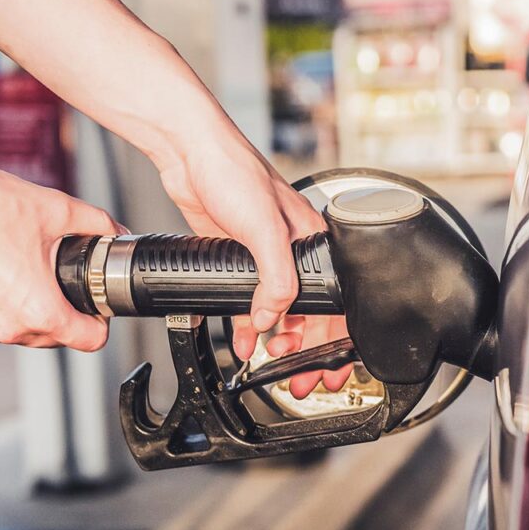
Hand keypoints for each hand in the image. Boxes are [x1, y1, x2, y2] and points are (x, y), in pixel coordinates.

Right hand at [0, 148, 124, 349]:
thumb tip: (116, 232)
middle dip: (62, 312)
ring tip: (20, 270)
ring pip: (13, 330)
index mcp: (37, 310)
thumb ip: (97, 225)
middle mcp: (2, 327)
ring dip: (23, 309)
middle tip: (58, 279)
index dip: (99, 322)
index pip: (89, 340)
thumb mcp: (57, 210)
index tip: (95, 306)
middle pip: (51, 336)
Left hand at [151, 106, 352, 397]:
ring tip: (270, 361)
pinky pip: (252, 299)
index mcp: (314, 239)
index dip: (336, 338)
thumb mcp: (265, 228)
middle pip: (312, 311)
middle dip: (306, 348)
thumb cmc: (234, 171)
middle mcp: (295, 248)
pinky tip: (244, 338)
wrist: (190, 153)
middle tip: (298, 376)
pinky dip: (250, 323)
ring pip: (282, 309)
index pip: (338, 299)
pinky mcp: (239, 255)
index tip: (328, 367)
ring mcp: (267, 254)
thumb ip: (276, 278)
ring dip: (278, 339)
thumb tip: (272, 318)